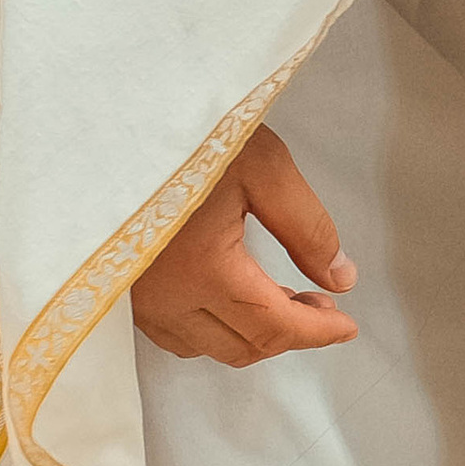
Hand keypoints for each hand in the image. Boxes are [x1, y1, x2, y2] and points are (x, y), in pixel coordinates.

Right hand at [130, 125, 359, 366]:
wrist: (117, 118)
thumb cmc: (189, 134)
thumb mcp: (265, 168)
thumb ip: (308, 228)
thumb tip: (339, 278)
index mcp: (204, 271)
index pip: (274, 327)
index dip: (318, 333)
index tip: (347, 327)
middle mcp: (166, 299)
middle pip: (242, 347)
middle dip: (292, 334)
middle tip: (323, 305)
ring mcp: (138, 300)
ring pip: (207, 346)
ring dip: (253, 334)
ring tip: (286, 298)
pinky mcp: (123, 289)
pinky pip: (175, 333)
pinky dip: (215, 329)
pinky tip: (236, 298)